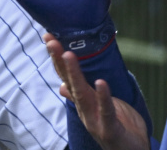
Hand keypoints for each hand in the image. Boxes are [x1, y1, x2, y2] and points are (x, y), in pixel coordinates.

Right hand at [45, 34, 149, 149]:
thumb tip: (62, 85)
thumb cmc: (118, 129)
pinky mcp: (110, 128)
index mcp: (82, 102)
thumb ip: (81, 96)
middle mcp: (84, 109)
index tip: (49, 37)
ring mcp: (94, 119)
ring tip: (68, 55)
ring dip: (74, 75)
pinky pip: (106, 110)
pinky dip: (103, 97)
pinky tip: (101, 83)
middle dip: (59, 61)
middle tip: (51, 41)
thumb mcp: (99, 108)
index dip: (57, 58)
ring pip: (81, 94)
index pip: (65, 76)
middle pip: (69, 82)